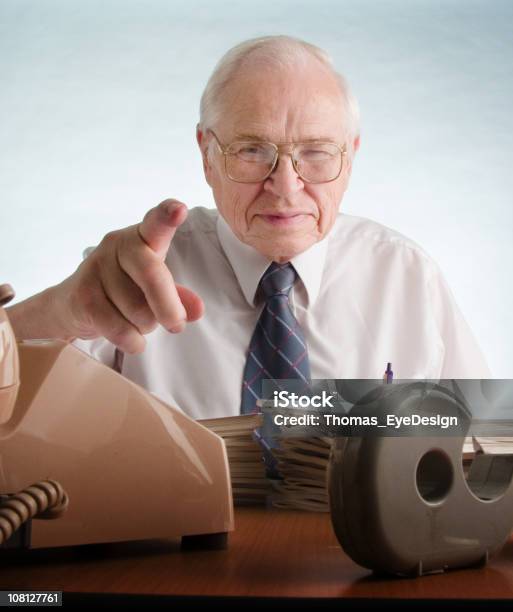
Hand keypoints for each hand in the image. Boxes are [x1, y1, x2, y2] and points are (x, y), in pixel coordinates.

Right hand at [57, 199, 203, 352]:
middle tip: (176, 325)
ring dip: (146, 326)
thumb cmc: (124, 290)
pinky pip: (119, 329)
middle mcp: (117, 245)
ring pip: (138, 310)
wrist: (73, 305)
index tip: (178, 209)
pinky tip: (131, 338)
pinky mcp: (83, 295)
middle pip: (152, 274)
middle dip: (168, 307)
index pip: (155, 224)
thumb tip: (197, 310)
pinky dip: (133, 341)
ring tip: (136, 320)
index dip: (166, 216)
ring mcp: (96, 268)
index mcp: (142, 238)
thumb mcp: (154, 289)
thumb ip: (177, 296)